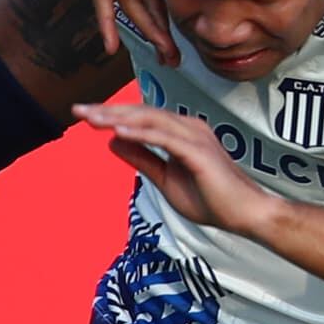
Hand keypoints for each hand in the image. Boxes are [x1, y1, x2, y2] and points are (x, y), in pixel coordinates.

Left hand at [77, 98, 276, 237]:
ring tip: (91, 118)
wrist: (245, 214)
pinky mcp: (198, 151)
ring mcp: (194, 136)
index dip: (112, 115)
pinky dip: (140, 133)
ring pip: (150, 119)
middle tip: (77, 109)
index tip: (84, 115)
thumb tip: (114, 141)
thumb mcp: (166, 179)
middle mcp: (188, 126)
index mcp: (180, 132)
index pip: (141, 117)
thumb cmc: (212, 199)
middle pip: (141, 112)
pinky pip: (164, 138)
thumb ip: (142, 159)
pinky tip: (117, 132)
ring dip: (118, 118)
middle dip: (108, 110)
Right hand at [92, 0, 173, 58]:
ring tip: (172, 58)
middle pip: (133, 7)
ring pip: (147, 9)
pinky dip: (165, 21)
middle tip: (168, 56)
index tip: (110, 47)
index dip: (106, 21)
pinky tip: (172, 42)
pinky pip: (159, 3)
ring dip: (158, 34)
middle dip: (150, 33)